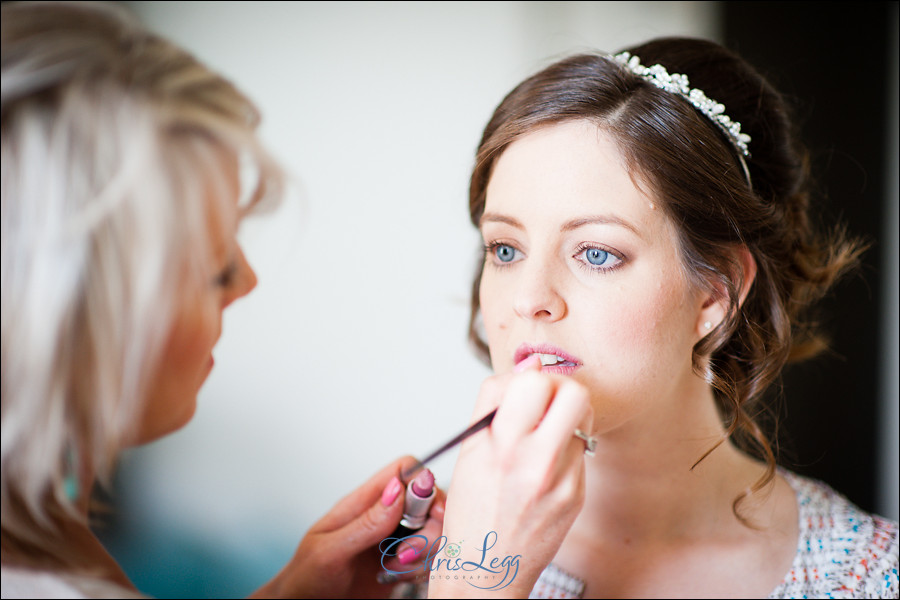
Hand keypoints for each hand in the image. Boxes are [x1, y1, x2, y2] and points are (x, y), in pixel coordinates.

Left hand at [250, 455, 444, 598]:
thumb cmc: (307, 575)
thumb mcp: (330, 550)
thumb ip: (365, 523)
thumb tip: (397, 490)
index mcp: (364, 501)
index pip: (405, 470)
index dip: (424, 482)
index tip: (431, 510)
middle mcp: (384, 516)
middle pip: (429, 503)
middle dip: (429, 528)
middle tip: (405, 553)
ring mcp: (394, 539)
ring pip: (433, 531)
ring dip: (423, 552)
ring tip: (394, 569)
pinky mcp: (401, 563)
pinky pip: (429, 558)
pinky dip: (421, 569)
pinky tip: (397, 578)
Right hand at [428, 356, 592, 597]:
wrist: (488, 569)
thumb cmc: (472, 512)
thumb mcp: (469, 449)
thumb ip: (496, 400)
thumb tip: (531, 362)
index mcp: (502, 448)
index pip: (533, 381)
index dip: (529, 377)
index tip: (521, 389)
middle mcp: (537, 463)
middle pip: (574, 392)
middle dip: (559, 387)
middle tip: (542, 401)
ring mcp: (563, 481)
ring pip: (583, 418)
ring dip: (565, 415)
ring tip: (543, 432)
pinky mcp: (578, 495)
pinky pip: (581, 450)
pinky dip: (565, 447)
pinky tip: (544, 465)